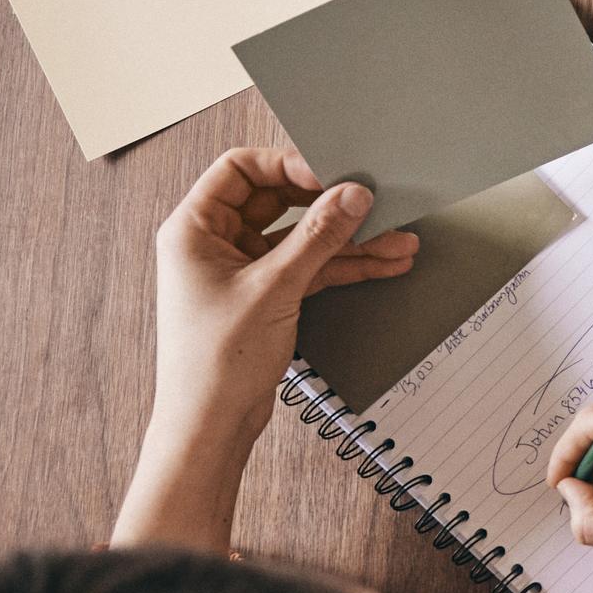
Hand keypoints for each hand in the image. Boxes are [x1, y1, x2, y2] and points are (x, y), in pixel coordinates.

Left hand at [114, 150, 417, 552]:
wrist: (211, 425)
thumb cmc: (215, 362)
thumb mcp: (274, 289)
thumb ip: (318, 237)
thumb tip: (352, 195)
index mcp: (194, 228)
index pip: (241, 169)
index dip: (288, 166)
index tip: (331, 177)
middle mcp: (215, 243)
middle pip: (279, 202)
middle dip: (330, 205)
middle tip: (373, 202)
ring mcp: (242, 270)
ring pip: (302, 238)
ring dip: (348, 240)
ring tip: (397, 238)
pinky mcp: (265, 296)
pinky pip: (309, 268)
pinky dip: (344, 266)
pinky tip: (383, 263)